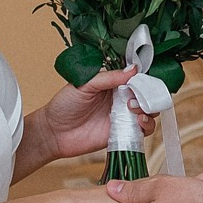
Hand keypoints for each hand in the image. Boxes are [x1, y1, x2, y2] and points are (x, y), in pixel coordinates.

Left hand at [30, 66, 156, 162]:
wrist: (54, 133)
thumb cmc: (64, 105)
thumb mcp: (84, 84)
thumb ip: (108, 78)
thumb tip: (133, 69)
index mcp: (112, 84)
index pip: (136, 77)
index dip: (143, 78)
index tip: (143, 79)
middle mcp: (121, 99)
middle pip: (146, 94)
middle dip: (148, 94)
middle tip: (135, 97)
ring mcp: (123, 116)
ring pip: (149, 111)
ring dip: (149, 109)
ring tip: (134, 109)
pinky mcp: (123, 134)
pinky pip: (143, 130)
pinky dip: (147, 125)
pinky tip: (138, 122)